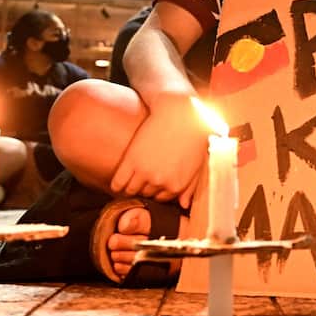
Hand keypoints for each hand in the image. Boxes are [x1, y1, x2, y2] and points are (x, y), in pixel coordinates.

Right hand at [110, 93, 205, 207]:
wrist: (179, 111)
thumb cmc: (194, 134)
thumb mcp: (199, 162)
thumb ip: (192, 186)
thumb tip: (183, 205)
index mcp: (177, 185)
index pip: (161, 198)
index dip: (157, 191)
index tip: (153, 185)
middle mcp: (160, 182)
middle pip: (146, 194)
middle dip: (145, 188)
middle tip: (142, 180)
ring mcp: (144, 172)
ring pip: (131, 190)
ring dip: (130, 187)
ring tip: (129, 181)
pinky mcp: (130, 160)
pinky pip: (118, 182)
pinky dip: (117, 184)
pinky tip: (118, 182)